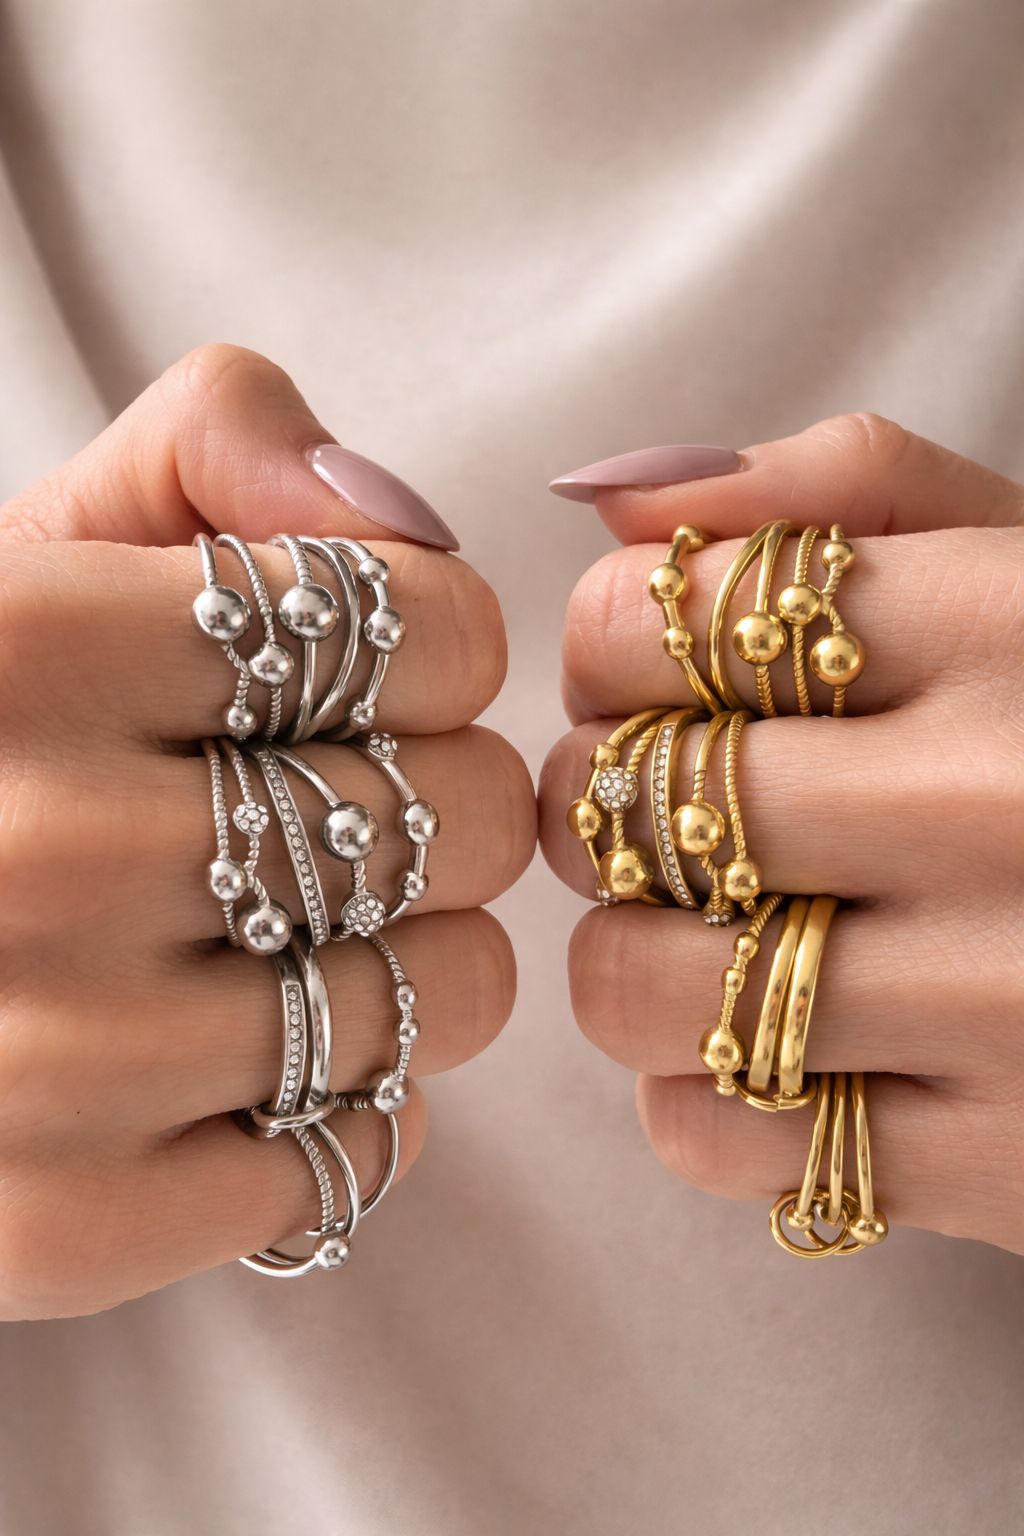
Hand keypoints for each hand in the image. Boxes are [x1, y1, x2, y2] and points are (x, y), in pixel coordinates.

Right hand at [0, 344, 534, 1317]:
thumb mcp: (46, 548)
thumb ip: (212, 442)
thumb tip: (393, 505)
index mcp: (28, 645)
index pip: (434, 628)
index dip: (443, 648)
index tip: (380, 682)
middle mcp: (34, 854)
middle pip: (467, 813)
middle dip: (449, 805)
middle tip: (366, 815)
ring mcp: (49, 1060)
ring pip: (451, 992)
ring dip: (427, 960)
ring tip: (317, 935)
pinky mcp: (69, 1226)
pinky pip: (365, 1152)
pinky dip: (359, 1105)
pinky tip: (262, 1057)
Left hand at [541, 414, 1023, 1253]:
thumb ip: (846, 491)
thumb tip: (613, 505)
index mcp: (1004, 625)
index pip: (647, 623)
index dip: (609, 650)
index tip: (655, 677)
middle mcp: (999, 803)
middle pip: (615, 801)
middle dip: (602, 803)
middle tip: (680, 808)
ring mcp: (1005, 998)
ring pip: (634, 983)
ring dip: (635, 958)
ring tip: (716, 933)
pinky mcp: (1006, 1163)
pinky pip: (713, 1135)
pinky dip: (703, 1093)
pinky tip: (784, 1047)